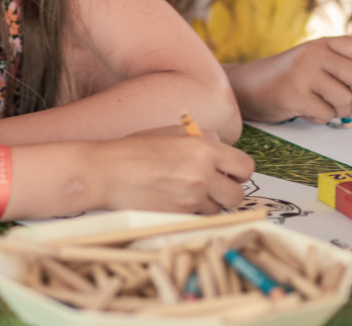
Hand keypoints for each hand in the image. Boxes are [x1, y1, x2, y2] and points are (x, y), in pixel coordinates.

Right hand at [92, 130, 254, 213]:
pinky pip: (197, 217)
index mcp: (204, 149)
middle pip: (237, 195)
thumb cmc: (134, 150)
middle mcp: (202, 175)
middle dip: (228, 192)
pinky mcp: (178, 216)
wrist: (106, 173)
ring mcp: (191, 198)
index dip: (239, 172)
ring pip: (218, 209)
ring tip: (188, 192)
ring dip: (209, 204)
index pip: (245, 167)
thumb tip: (219, 143)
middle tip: (214, 187)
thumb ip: (200, 137)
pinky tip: (174, 200)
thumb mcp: (170, 132)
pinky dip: (191, 212)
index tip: (230, 173)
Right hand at [230, 36, 351, 124]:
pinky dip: (319, 119)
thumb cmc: (285, 81)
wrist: (244, 87)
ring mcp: (303, 72)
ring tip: (321, 108)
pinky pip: (325, 114)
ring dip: (338, 112)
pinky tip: (303, 111)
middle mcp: (313, 53)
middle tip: (345, 107)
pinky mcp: (293, 94)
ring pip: (344, 100)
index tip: (345, 81)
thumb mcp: (318, 73)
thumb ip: (349, 82)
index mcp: (320, 43)